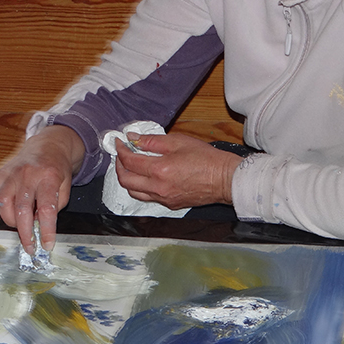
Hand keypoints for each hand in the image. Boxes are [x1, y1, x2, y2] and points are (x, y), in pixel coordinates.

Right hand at [0, 125, 84, 253]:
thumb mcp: (66, 186)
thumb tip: (41, 225)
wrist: (47, 145)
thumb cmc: (56, 169)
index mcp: (49, 177)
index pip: (47, 209)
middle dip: (25, 233)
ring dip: (11, 220)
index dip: (46, 230)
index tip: (47, 245)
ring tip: (21, 222)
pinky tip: (6, 208)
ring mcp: (11, 173)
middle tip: (30, 246)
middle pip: (22, 210)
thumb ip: (56, 205)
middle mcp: (28, 174)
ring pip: (3, 204)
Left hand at [115, 133, 243, 209]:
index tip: (120, 143)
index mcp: (159, 170)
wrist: (224, 179)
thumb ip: (152, 141)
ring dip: (128, 179)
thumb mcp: (178, 141)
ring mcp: (163, 198)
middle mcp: (158, 188)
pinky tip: (147, 178)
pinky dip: (141, 188)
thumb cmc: (205, 158)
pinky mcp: (170, 204)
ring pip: (134, 193)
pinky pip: (148, 198)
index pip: (129, 161)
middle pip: (125, 181)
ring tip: (132, 167)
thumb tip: (133, 138)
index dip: (121, 150)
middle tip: (122, 155)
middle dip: (119, 166)